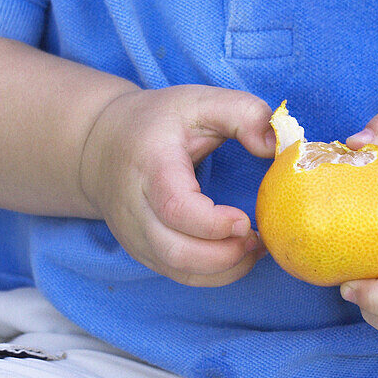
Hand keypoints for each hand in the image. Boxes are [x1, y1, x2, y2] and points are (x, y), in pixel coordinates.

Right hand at [79, 86, 273, 285]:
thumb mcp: (201, 101)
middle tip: (258, 237)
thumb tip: (277, 144)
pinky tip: (239, 253)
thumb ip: (245, 113)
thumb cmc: (159, 121)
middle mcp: (136, 207)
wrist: (100, 144)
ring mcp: (135, 234)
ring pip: (178, 270)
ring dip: (224, 268)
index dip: (213, 223)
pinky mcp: (143, 251)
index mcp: (151, 165)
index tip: (246, 220)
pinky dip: (214, 273)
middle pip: (175, 251)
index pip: (175, 207)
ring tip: (255, 246)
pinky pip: (179, 275)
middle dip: (224, 255)